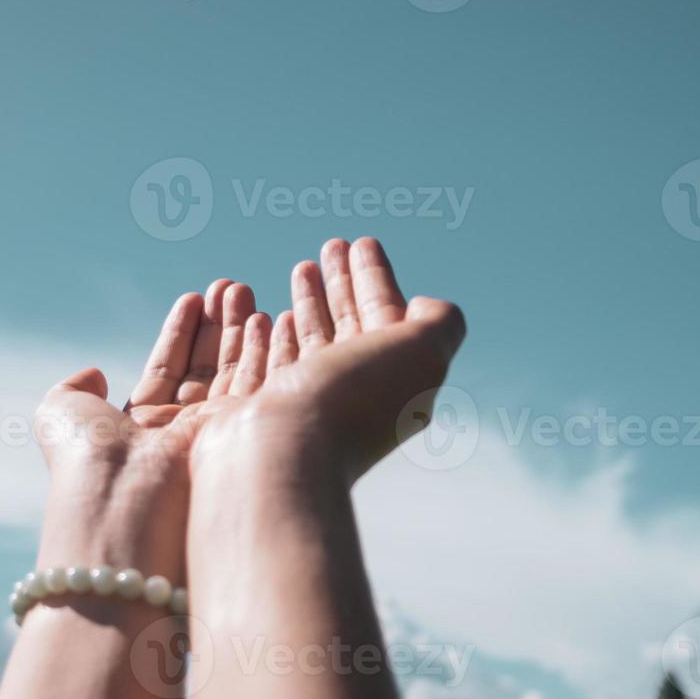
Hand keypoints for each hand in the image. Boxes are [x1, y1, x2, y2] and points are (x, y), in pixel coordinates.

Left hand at [33, 280, 269, 583]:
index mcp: (139, 426)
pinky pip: (258, 388)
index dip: (181, 332)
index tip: (195, 297)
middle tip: (232, 286)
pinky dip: (266, 353)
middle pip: (205, 368)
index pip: (167, 369)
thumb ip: (76, 385)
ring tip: (246, 290)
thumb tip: (94, 371)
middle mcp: (178, 433)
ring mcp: (212, 438)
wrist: (119, 497)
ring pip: (234, 374)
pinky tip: (268, 319)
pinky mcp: (241, 440)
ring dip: (243, 332)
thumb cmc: (85, 455)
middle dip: (219, 326)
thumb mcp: (61, 410)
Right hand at [190, 237, 465, 485]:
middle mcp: (350, 396)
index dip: (377, 278)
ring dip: (309, 302)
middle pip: (350, 326)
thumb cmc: (346, 401)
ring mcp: (303, 405)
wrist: (276, 456)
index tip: (362, 242)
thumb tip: (427, 308)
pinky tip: (265, 315)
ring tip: (301, 267)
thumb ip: (440, 323)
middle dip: (343, 284)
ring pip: (311, 342)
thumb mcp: (419, 353)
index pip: (387, 318)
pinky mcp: (259, 410)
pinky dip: (271, 335)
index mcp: (390, 383)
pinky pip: (270, 363)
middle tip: (331, 246)